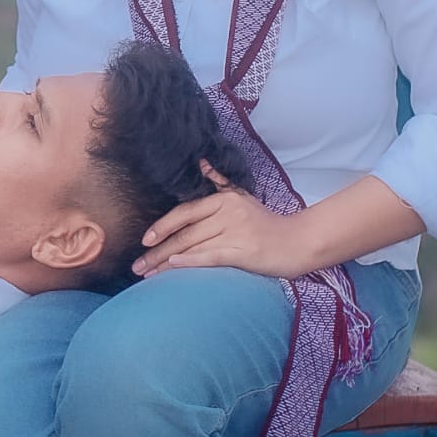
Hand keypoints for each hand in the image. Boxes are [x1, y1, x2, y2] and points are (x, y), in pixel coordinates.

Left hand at [132, 163, 308, 279]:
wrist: (299, 242)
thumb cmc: (266, 224)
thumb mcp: (242, 197)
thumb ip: (219, 182)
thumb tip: (201, 161)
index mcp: (223, 200)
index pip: (184, 213)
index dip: (162, 226)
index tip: (144, 240)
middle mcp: (227, 213)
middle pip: (184, 234)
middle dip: (156, 252)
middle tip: (136, 265)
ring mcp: (236, 232)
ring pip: (192, 248)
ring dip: (165, 264)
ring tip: (147, 275)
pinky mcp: (244, 251)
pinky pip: (210, 257)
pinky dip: (190, 262)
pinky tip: (173, 267)